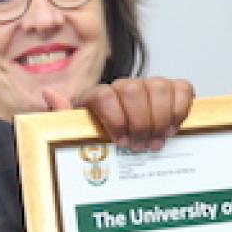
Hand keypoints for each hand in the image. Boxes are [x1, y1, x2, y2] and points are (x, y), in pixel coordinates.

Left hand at [43, 76, 193, 152]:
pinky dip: (180, 108)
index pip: (105, 94)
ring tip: (157, 141)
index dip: (115, 118)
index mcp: (98, 95)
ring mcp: (149, 86)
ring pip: (159, 86)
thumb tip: (49, 93)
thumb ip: (62, 116)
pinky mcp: (173, 90)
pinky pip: (182, 88)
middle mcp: (124, 86)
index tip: (121, 141)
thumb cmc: (101, 142)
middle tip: (142, 146)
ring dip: (160, 118)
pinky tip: (173, 128)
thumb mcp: (76, 135)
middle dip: (140, 122)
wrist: (127, 142)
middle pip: (134, 90)